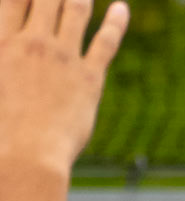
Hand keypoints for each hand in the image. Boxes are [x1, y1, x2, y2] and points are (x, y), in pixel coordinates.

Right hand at [0, 0, 128, 179]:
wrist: (28, 153)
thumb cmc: (0, 129)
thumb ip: (4, 55)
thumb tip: (9, 52)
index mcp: (2, 40)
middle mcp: (34, 41)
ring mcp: (63, 58)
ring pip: (75, 9)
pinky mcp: (89, 78)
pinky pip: (105, 43)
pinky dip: (116, 24)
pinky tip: (122, 9)